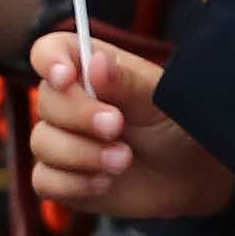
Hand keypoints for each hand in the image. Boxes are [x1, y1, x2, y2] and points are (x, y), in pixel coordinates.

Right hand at [26, 34, 234, 222]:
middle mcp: (70, 102)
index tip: (67, 78)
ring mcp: (62, 140)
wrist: (191, 174)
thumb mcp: (161, 100)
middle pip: (46, 100)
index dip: (50, 61)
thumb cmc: (176, 126)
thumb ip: (128, 82)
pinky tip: (105, 182)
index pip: (50, 52)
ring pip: (43, 142)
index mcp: (90, 70)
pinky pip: (44, 180)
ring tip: (123, 160)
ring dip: (82, 154)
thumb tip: (96, 62)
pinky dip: (73, 184)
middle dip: (79, 116)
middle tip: (116, 126)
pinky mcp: (62, 178)